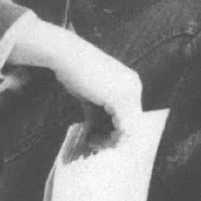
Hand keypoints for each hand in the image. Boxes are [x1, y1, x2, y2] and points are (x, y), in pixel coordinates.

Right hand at [8, 20, 142, 132]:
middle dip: (112, 138)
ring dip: (109, 140)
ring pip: (128, 128)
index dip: (114, 131)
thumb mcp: (90, 95)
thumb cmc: (74, 71)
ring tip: (92, 143)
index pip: (130, 115)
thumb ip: (98, 111)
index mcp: (130, 83)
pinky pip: (121, 127)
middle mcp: (134, 86)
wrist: (66, 55)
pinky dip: (107, 137)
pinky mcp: (120, 98)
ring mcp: (129, 92)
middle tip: (94, 145)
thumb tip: (97, 131)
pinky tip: (92, 138)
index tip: (96, 138)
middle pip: (131, 123)